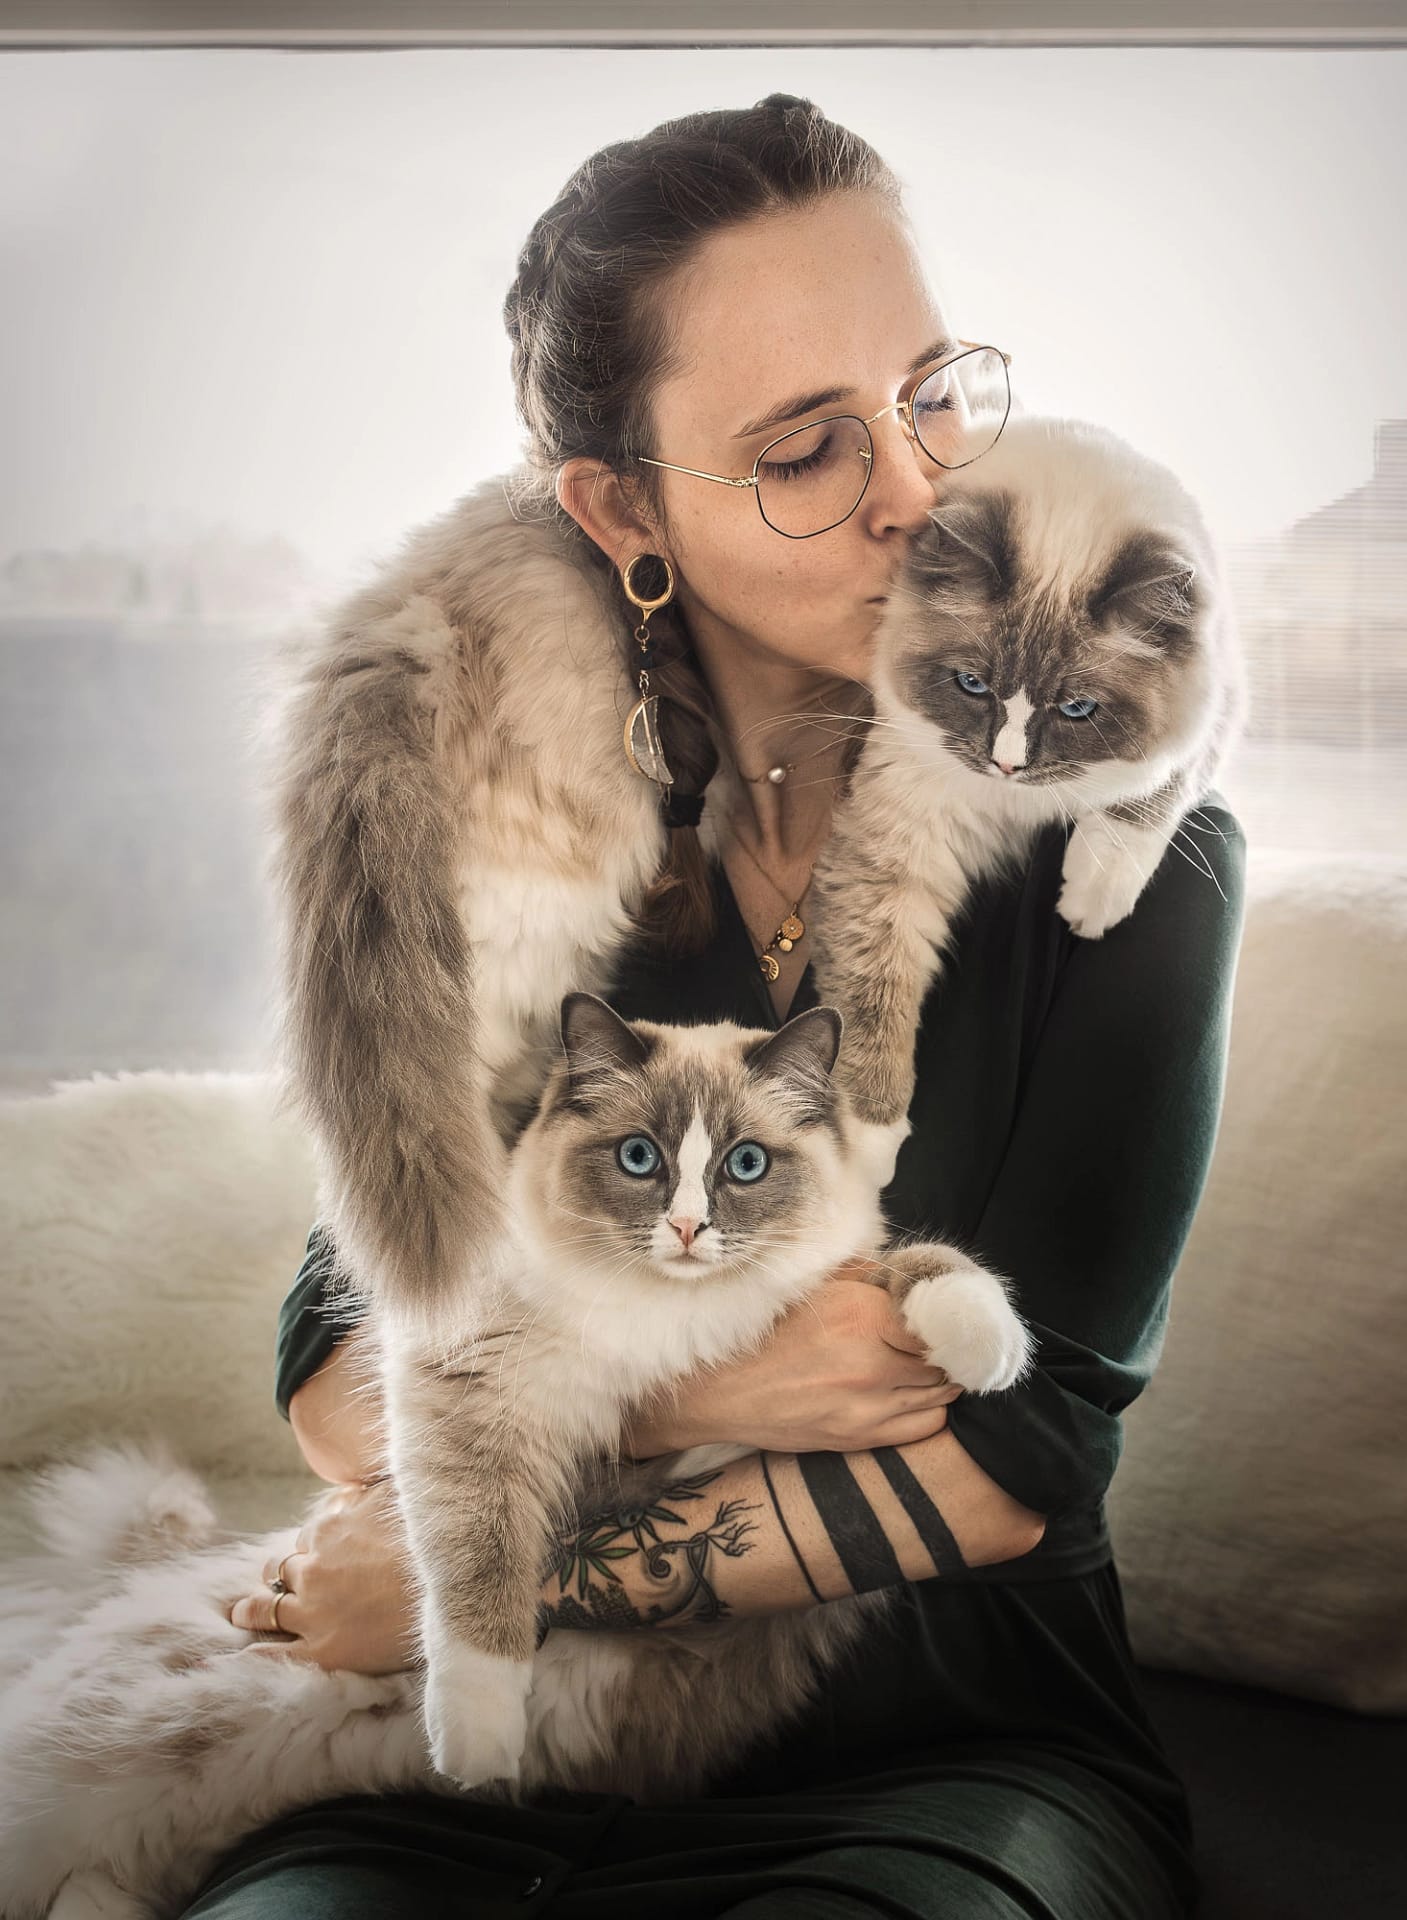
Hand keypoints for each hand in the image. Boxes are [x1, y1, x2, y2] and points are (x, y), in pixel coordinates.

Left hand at [227, 1478, 419, 1673]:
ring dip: (252, 1610)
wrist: (448, 1590)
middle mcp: (314, 1570)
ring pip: (266, 1609)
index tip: (316, 1554)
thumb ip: (371, 1489)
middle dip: (280, 1574)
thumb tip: (351, 1485)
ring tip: (241, 1613)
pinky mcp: (321, 1652)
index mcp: (330, 1532)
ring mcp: (313, 1612)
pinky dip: (254, 1655)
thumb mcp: (398, 1497)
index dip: (311, 1548)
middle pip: (282, 1570)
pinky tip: (238, 1657)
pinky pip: (275, 1654)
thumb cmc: (428, 1543)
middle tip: (278, 1581)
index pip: (308, 1539)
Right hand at [638, 1259, 964, 1456]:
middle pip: (943, 1356)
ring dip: (940, 1375)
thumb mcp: (811, 1286)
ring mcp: (870, 1407)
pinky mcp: (862, 1438)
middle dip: (943, 1344)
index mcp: (861, 1316)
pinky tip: (914, 1393)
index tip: (937, 1309)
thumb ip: (865, 1275)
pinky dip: (931, 1407)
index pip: (937, 1318)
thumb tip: (905, 1274)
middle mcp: (873, 1364)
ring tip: (925, 1364)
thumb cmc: (762, 1333)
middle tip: (934, 1336)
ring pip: (942, 1391)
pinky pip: (927, 1425)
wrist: (719, 1392)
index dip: (941, 1312)